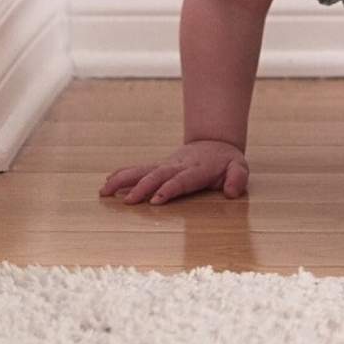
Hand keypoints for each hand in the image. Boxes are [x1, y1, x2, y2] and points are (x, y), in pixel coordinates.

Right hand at [99, 139, 248, 205]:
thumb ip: (237, 178)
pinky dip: (123, 175)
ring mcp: (166, 165)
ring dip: (124, 179)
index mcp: (197, 170)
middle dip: (142, 187)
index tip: (155, 200)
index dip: (169, 188)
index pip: (182, 180)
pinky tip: (107, 183)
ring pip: (143, 170)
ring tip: (104, 191)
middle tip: (127, 201)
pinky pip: (139, 170)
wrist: (215, 142)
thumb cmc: (226, 161)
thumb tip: (231, 192)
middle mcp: (178, 166)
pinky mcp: (158, 167)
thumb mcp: (239, 167)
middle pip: (158, 175)